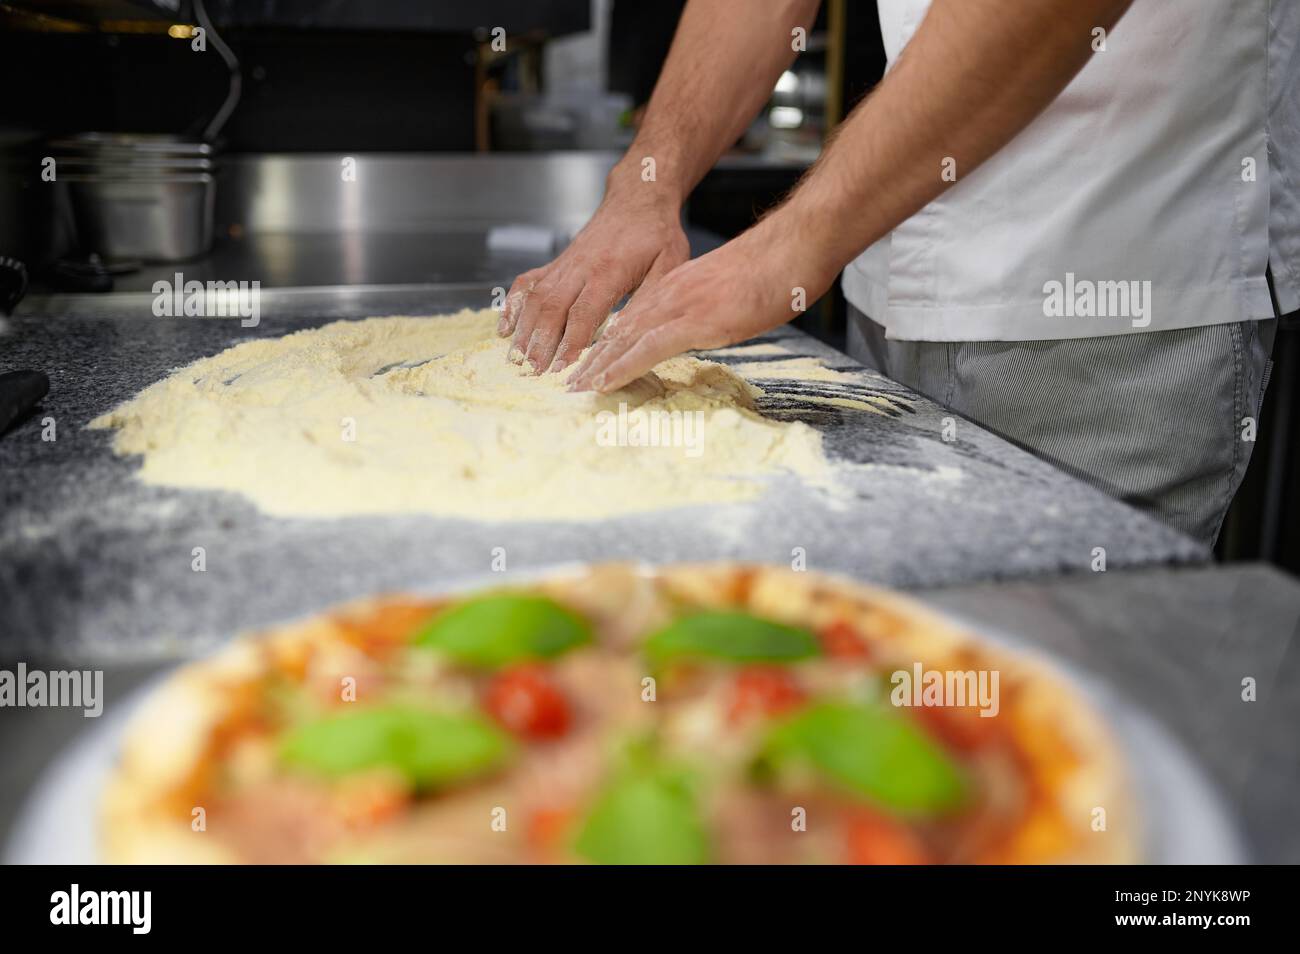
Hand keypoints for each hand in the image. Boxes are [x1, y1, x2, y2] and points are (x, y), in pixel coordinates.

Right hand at [499, 178, 689, 373]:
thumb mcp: (669, 265)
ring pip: (535, 299)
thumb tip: (634, 334)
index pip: (584, 312)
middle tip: (532, 373)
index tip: (561, 369)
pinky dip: (512, 305)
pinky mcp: (557, 263)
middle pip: (552, 309)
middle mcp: (580, 267)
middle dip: (539, 343)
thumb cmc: (657, 234)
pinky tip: (505, 328)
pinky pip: (527, 283)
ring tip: (516, 360)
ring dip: (524, 330)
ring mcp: (564, 265)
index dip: (570, 342)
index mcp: (609, 271)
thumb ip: (650, 299)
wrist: (638, 198)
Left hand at [567, 218, 834, 392]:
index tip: (589, 363)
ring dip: (597, 366)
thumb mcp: (727, 292)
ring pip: (625, 340)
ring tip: (576, 388)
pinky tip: (605, 382)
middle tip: (569, 382)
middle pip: (620, 331)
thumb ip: (706, 310)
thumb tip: (702, 329)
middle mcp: (668, 295)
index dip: (608, 343)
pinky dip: (622, 366)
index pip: (632, 319)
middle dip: (592, 359)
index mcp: (676, 287)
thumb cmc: (769, 273)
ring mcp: (678, 307)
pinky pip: (648, 348)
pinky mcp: (693, 321)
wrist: (788, 252)